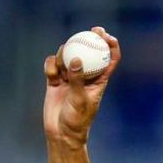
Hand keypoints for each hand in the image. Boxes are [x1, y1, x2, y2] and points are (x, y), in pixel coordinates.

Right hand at [43, 27, 120, 149]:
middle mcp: (85, 77)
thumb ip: (77, 79)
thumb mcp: (79, 100)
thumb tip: (75, 59)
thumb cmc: (77, 120)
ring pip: (68, 56)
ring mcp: (70, 78)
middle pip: (89, 52)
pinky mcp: (55, 81)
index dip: (111, 46)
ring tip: (62, 68)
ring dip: (64, 55)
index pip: (109, 60)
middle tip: (91, 30)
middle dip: (90, 38)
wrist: (61, 133)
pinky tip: (51, 73)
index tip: (107, 36)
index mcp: (99, 81)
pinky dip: (51, 65)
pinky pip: (53, 66)